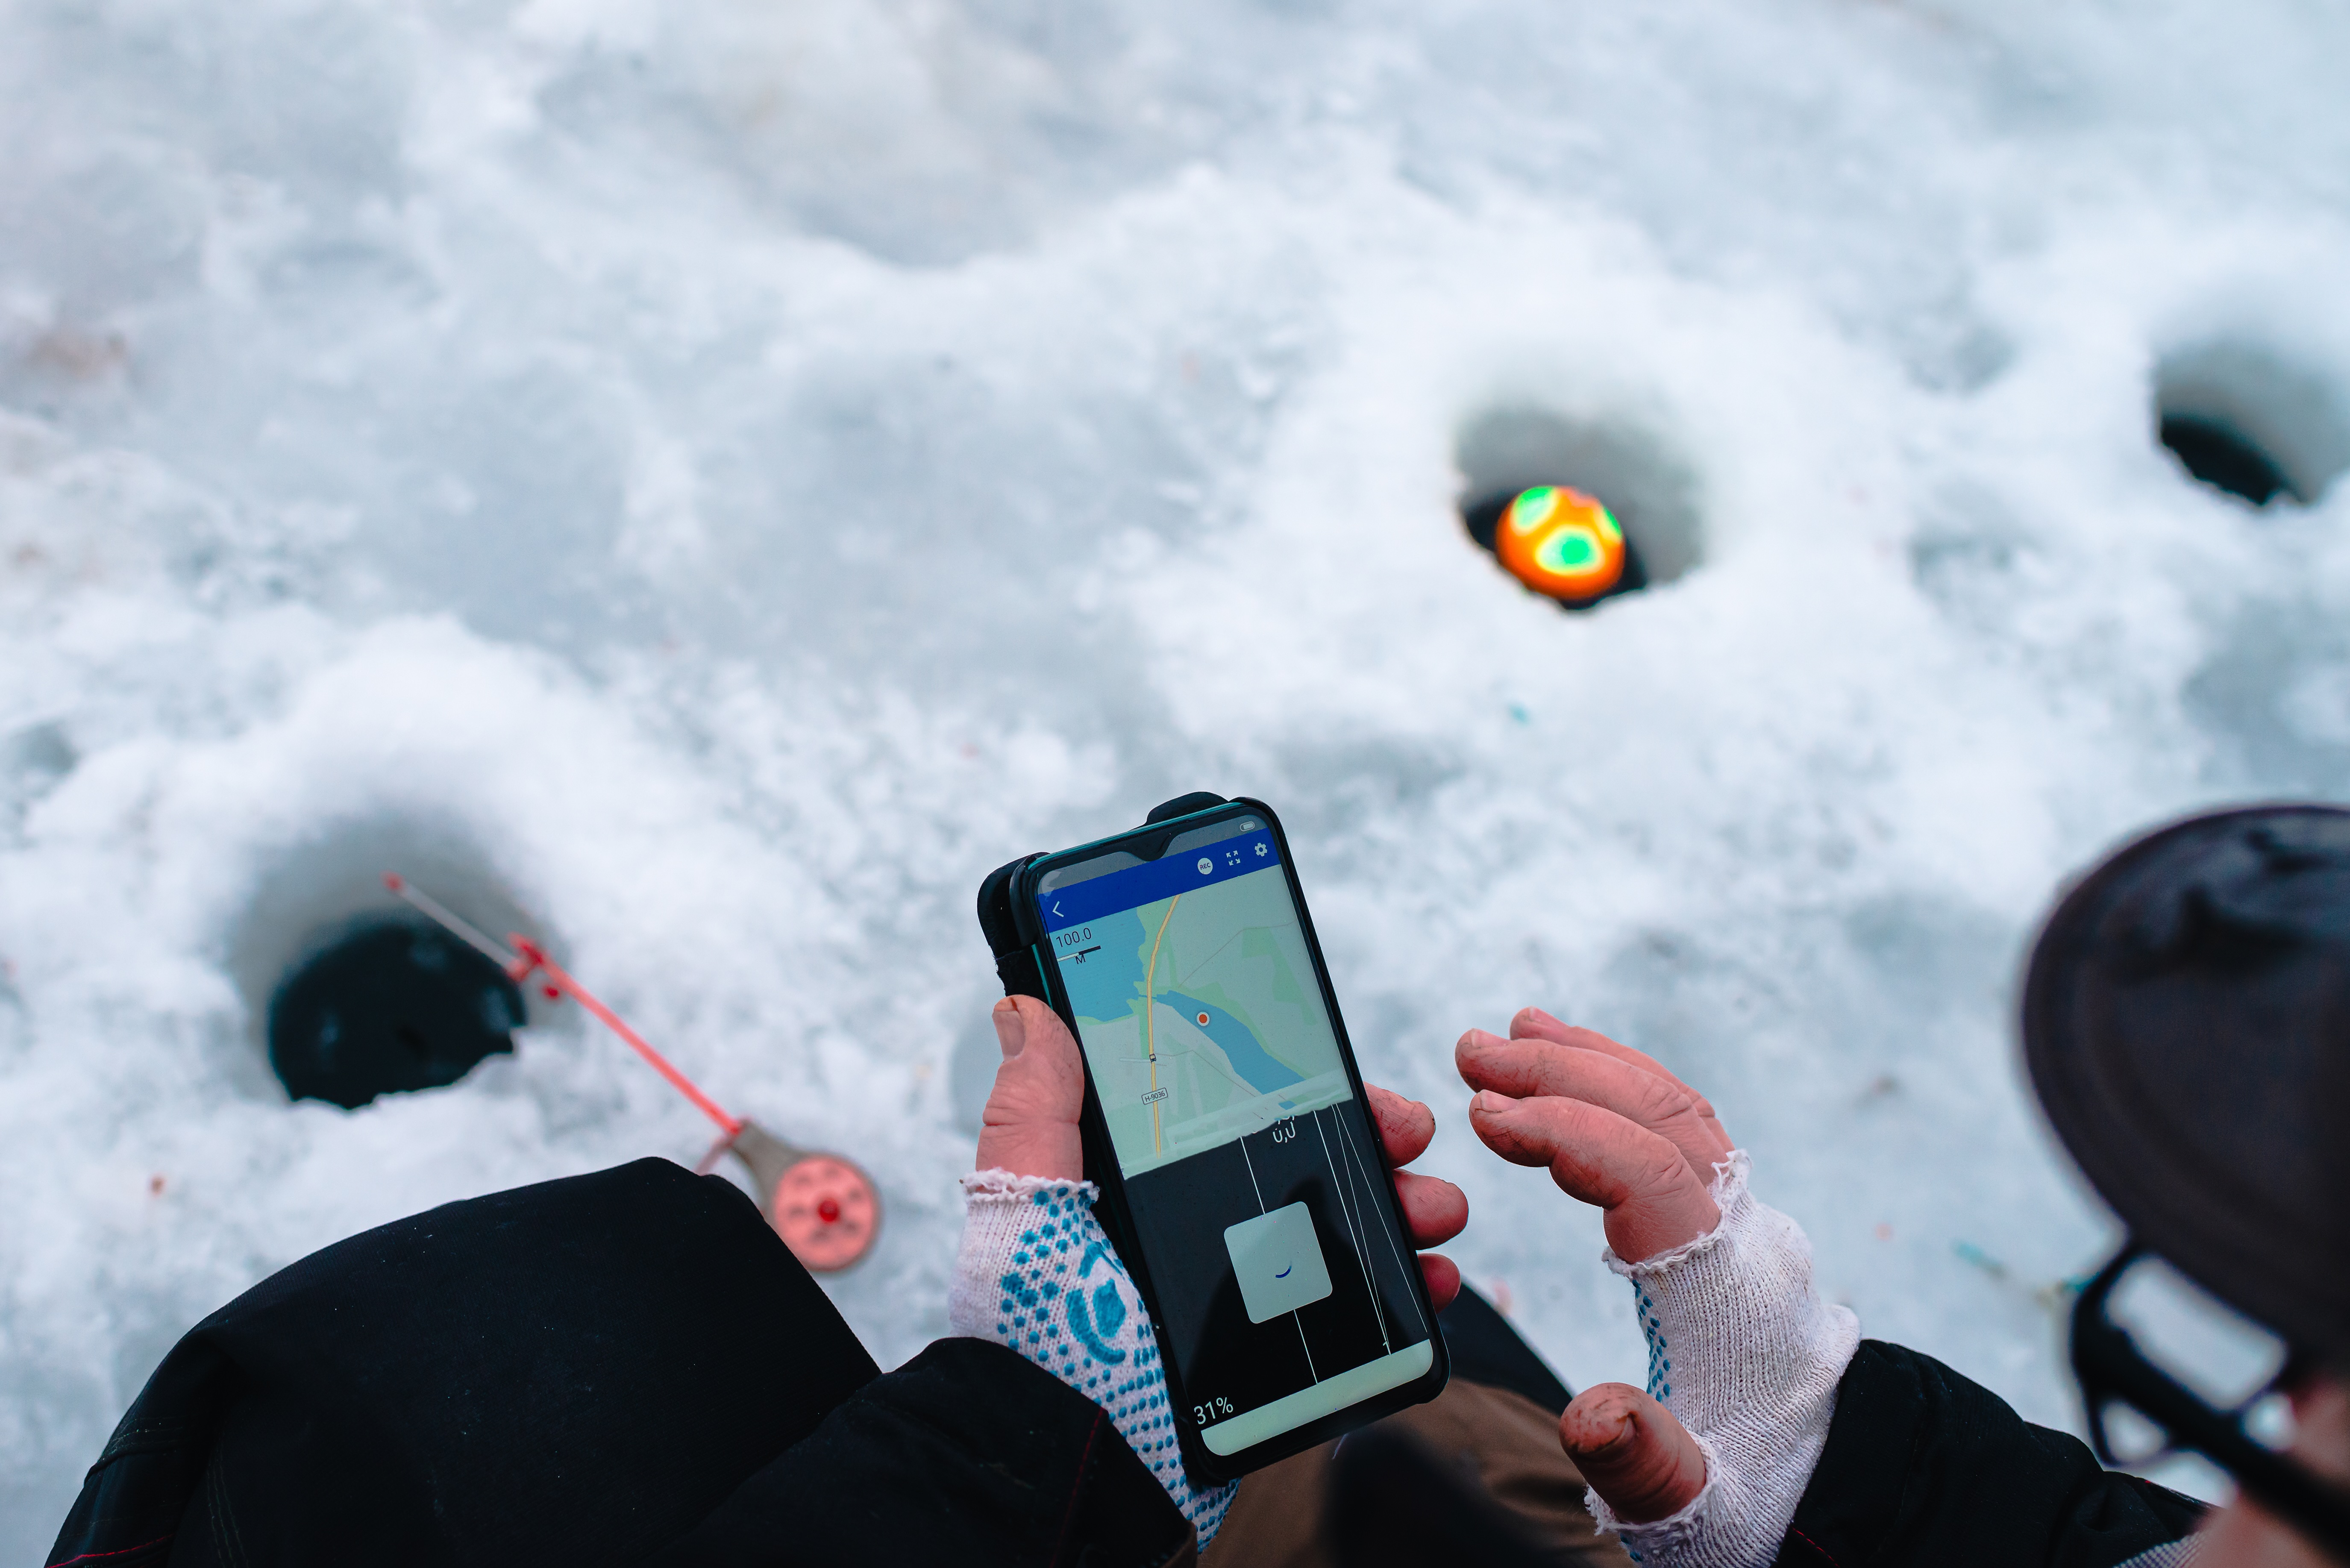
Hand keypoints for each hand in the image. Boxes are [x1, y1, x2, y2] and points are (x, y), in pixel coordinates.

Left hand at [976, 995, 1468, 1308]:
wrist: (1075, 1453)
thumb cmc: (1042, 1329)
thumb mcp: (1029, 1201)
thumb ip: (1036, 1109)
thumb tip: (1027, 1009)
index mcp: (1147, 1189)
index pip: (1237, 1114)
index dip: (1300, 1087)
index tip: (1346, 1074)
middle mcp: (1200, 1232)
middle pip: (1305, 1166)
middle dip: (1372, 1142)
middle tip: (1410, 1135)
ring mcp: (1245, 1295)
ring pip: (1345, 1233)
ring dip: (1405, 1209)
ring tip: (1435, 1210)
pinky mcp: (1279, 1356)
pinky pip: (1359, 1313)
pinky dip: (1408, 1291)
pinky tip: (1431, 1280)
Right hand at [1457, 1007, 1730, 1521]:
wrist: (1832, 1485)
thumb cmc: (1753, 1494)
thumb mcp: (1697, 1508)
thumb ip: (1646, 1464)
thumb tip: (1593, 1417)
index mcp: (1728, 1291)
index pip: (1648, 1173)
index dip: (1565, 1131)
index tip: (1484, 1113)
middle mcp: (1746, 1238)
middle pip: (1662, 1120)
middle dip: (1564, 1072)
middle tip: (1473, 1050)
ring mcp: (1745, 1225)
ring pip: (1677, 1112)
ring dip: (1593, 1064)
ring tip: (1516, 1034)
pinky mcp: (1731, 1228)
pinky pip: (1682, 1133)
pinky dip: (1623, 1087)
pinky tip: (1576, 1072)